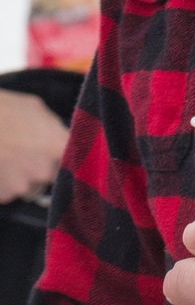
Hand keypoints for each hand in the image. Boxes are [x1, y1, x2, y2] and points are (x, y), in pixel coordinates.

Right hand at [0, 89, 68, 203]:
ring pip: (29, 184)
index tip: (61, 157)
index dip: (69, 160)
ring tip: (6, 153)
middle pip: (52, 176)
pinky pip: (9, 191)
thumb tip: (63, 137)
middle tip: (24, 150)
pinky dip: (3, 182)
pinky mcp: (3, 197)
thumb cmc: (2, 110)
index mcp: (57, 146)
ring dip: (21, 174)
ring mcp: (22, 186)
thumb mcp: (34, 107)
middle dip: (42, 166)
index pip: (77, 163)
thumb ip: (54, 126)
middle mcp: (44, 170)